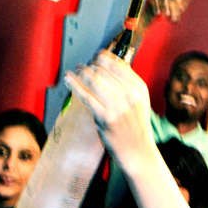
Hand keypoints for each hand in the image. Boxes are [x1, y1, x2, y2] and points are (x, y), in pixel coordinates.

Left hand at [66, 51, 156, 172]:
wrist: (137, 151)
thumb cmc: (135, 125)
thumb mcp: (139, 102)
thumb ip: (128, 84)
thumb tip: (109, 65)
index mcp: (139, 89)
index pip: (118, 65)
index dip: (103, 58)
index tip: (95, 57)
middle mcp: (130, 95)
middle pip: (104, 71)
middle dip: (89, 66)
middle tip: (82, 66)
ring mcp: (118, 107)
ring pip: (94, 81)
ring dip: (81, 73)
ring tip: (75, 72)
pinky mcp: (105, 118)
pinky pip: (86, 97)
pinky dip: (74, 86)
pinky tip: (68, 80)